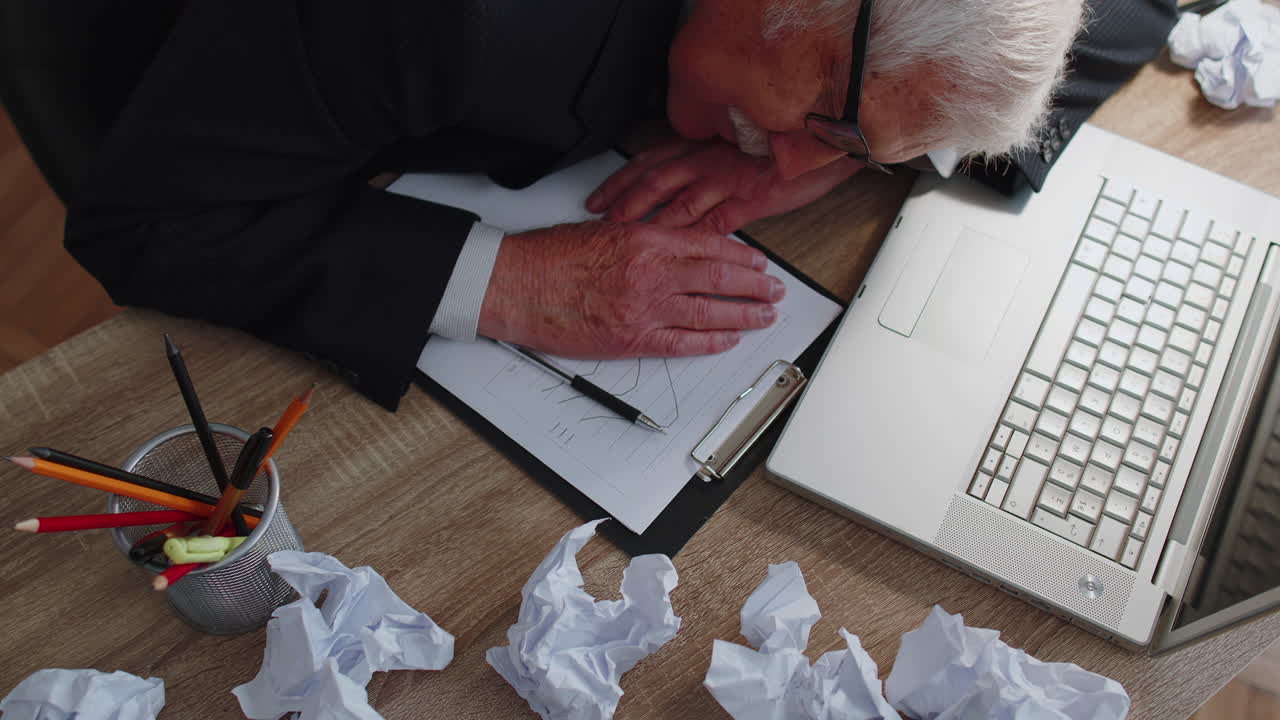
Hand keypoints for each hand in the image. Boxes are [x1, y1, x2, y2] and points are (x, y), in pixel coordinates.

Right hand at [477, 221, 783, 357]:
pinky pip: (682, 343)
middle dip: (755, 286)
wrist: (517, 285)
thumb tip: (682, 247)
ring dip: (744, 316)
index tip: (759, 263)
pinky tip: (728, 339)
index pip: (710, 247)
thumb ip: (648, 238)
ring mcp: (644, 309)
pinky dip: (711, 341)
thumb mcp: (607, 230)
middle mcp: (652, 273)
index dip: (742, 257)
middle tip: (776, 291)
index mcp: (647, 240)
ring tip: (765, 317)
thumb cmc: (553, 256)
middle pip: (719, 279)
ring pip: (709, 313)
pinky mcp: (632, 339)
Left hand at [586, 138, 861, 234]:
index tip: (599, 200)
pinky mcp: (750, 197)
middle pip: (654, 181)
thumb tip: (673, 186)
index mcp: (700, 145)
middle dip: (625, 204)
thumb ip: (701, 166)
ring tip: (635, 242)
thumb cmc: (776, 145)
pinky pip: (718, 221)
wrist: (820, 137)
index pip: (648, 162)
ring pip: (681, 202)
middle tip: (603, 224)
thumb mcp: (729, 148)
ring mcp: (728, 178)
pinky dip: (697, 238)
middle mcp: (708, 158)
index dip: (619, 182)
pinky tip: (683, 256)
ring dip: (654, 223)